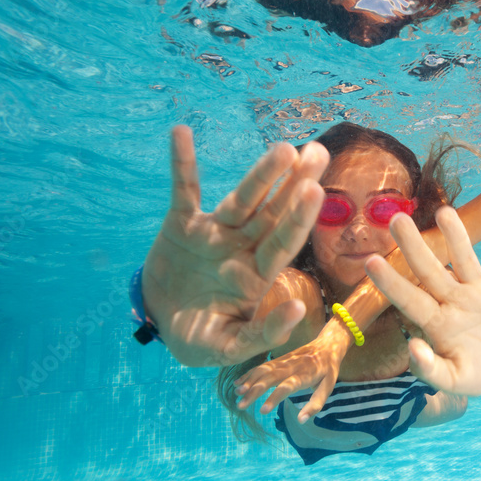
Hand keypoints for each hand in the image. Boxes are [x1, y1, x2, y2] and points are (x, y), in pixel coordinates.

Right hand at [141, 126, 328, 366]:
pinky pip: (183, 190)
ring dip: (261, 173)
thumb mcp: (229, 347)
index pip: (284, 242)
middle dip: (294, 183)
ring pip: (242, 199)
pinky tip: (181, 133)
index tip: (315, 190)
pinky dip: (182, 163)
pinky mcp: (182, 225)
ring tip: (283, 147)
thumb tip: (298, 310)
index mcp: (257, 275)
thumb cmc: (201, 338)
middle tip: (318, 152)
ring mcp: (214, 233)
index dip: (299, 217)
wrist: (161, 324)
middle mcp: (242, 248)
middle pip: (273, 212)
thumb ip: (263, 333)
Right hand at [232, 320, 351, 420]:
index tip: (263, 410)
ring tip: (236, 393)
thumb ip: (315, 404)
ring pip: (263, 370)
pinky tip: (237, 383)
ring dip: (248, 381)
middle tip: (241, 405)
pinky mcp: (277, 360)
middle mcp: (291, 366)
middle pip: (270, 378)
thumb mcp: (328, 387)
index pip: (287, 386)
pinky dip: (249, 374)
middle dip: (254, 391)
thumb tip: (302, 421)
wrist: (326, 345)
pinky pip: (261, 366)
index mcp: (305, 374)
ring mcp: (282, 361)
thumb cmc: (327, 371)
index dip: (274, 397)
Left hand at [365, 205, 480, 395]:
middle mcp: (454, 298)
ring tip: (444, 212)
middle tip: (396, 220)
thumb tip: (413, 347)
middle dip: (414, 246)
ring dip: (456, 235)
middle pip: (431, 270)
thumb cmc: (474, 372)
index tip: (371, 262)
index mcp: (437, 321)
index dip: (391, 282)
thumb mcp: (454, 379)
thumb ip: (431, 369)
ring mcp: (480, 289)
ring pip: (465, 258)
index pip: (410, 299)